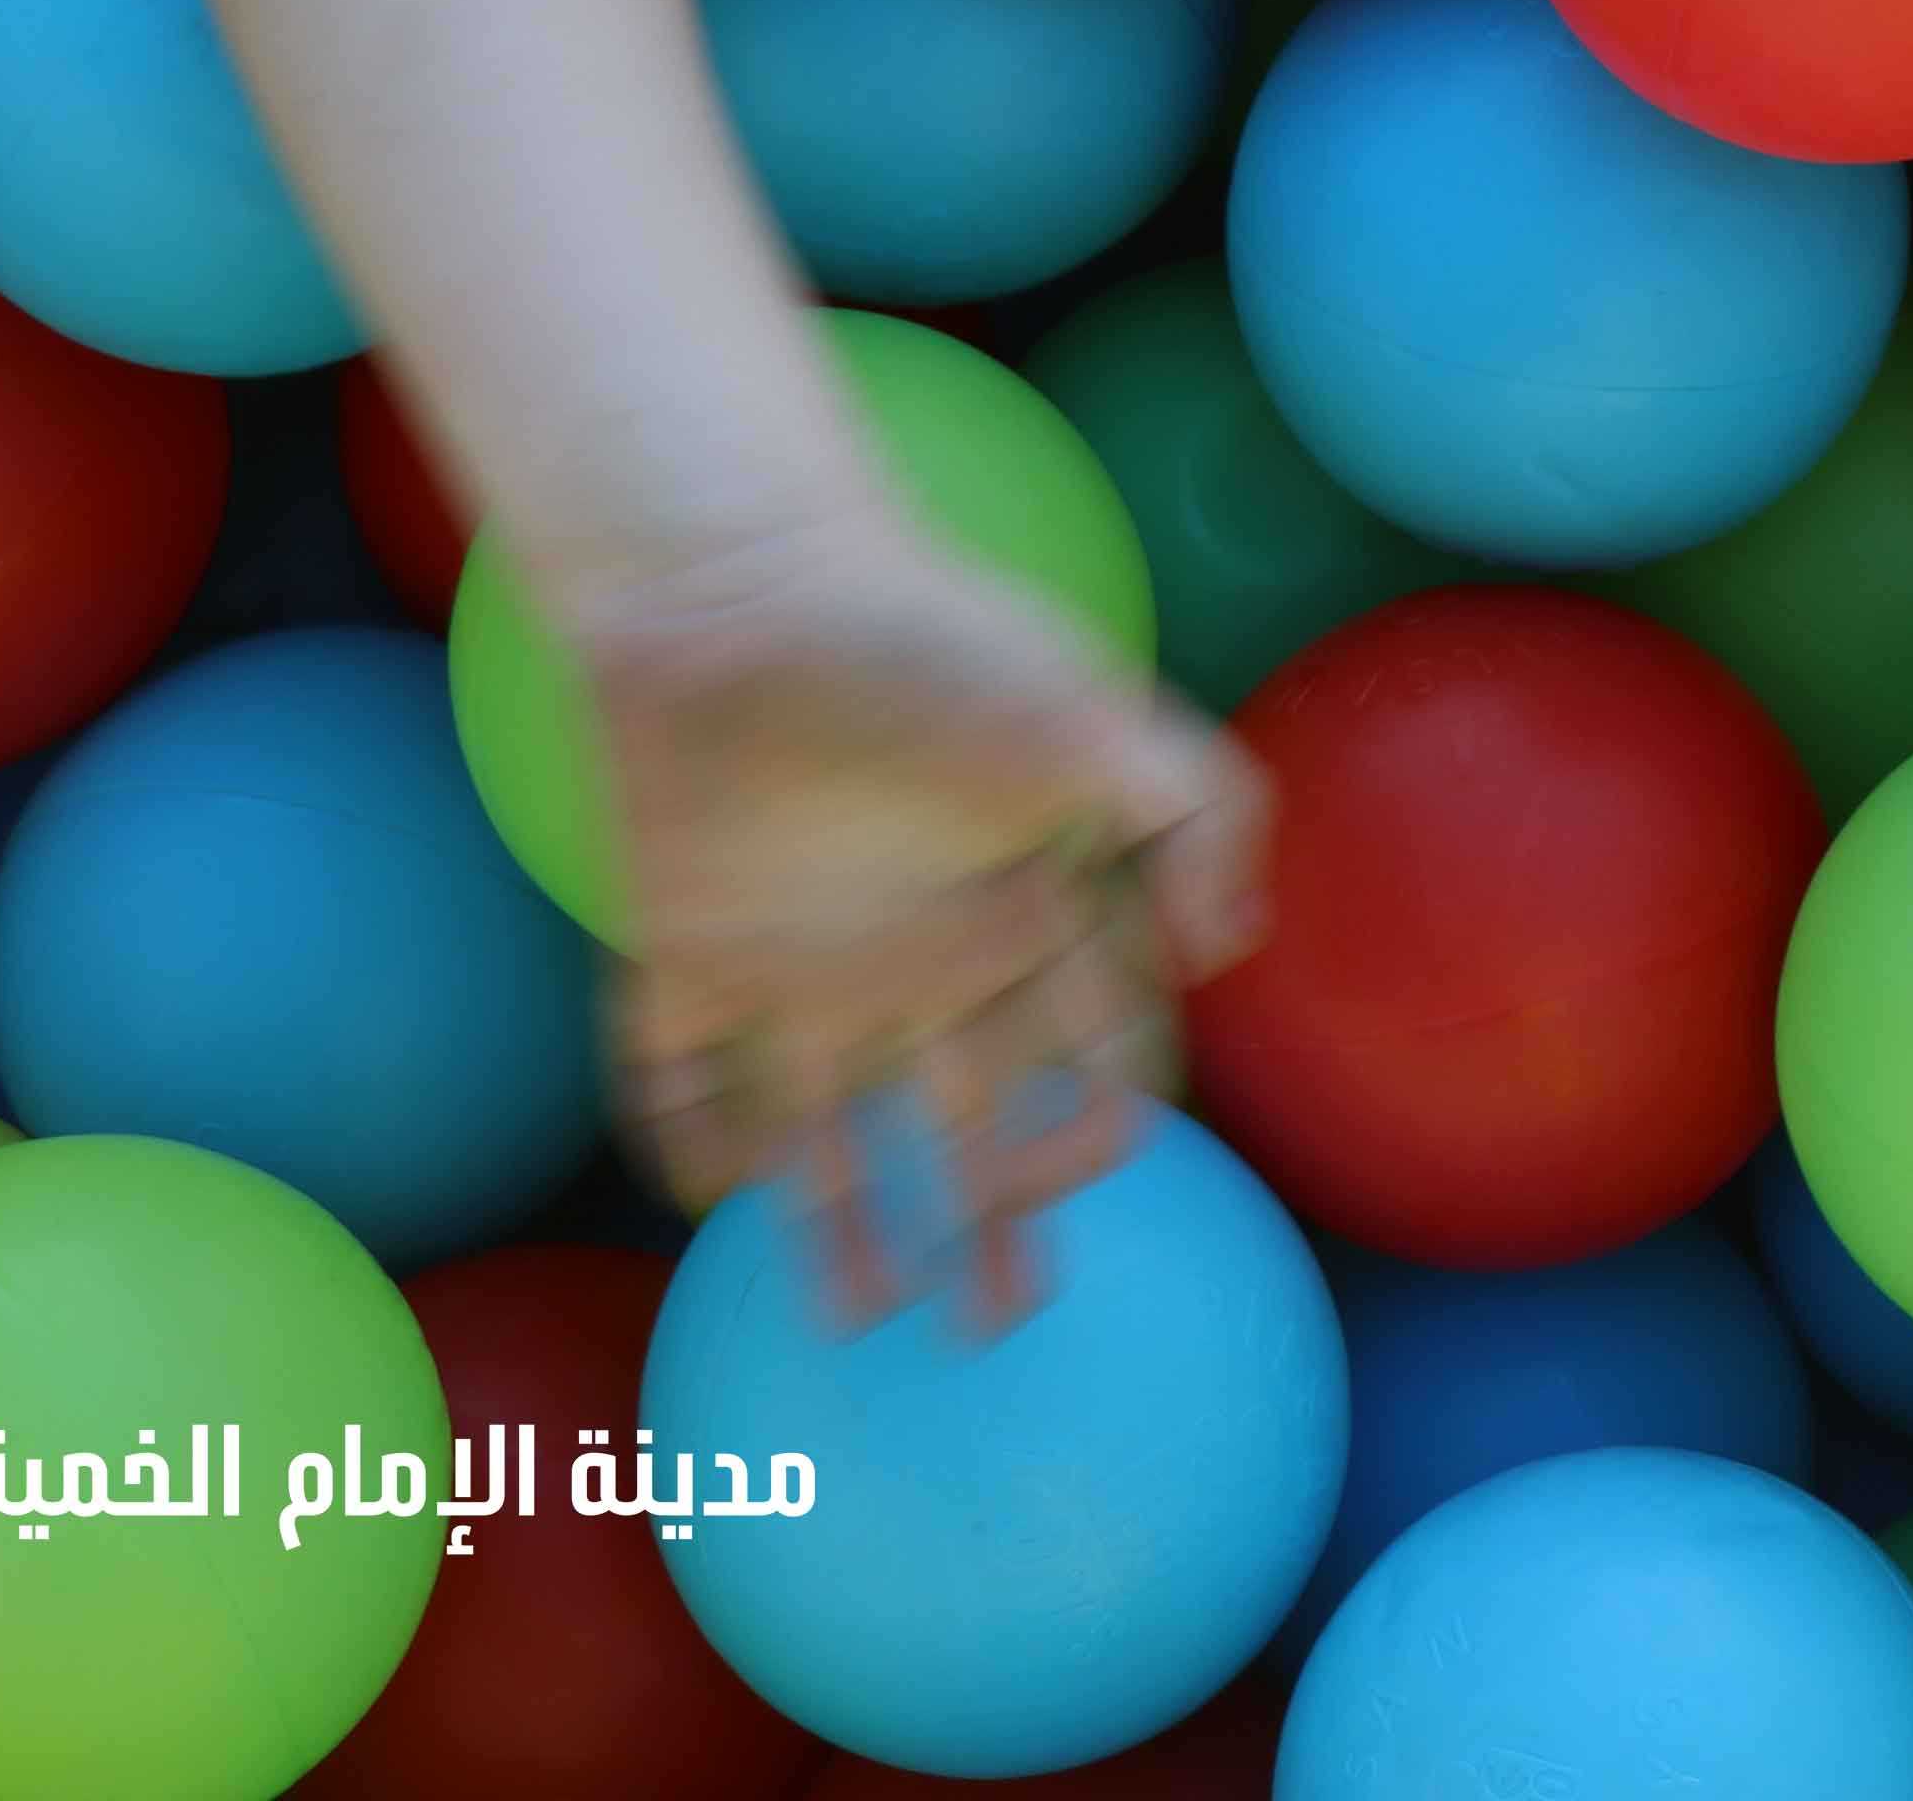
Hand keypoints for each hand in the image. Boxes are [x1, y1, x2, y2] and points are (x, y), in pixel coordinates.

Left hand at [569, 516, 1272, 1334]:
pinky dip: (690, 1140)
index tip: (1050, 1192)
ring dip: (843, 1223)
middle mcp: (923, 953)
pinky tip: (711, 1200)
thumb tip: (1231, 948)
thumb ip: (1198, 813)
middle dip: (996, 1222)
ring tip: (859, 1324)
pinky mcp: (686, 948)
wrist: (733, 585)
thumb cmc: (928, 643)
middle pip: (972, 1120)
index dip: (1083, 1139)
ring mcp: (802, 958)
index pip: (1083, 1054)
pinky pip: (681, 1071)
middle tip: (999, 1328)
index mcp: (1025, 910)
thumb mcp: (1094, 715)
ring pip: (832, 1127)